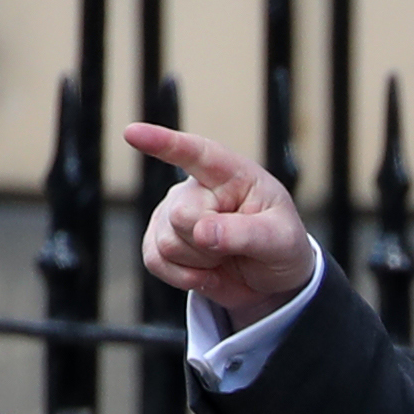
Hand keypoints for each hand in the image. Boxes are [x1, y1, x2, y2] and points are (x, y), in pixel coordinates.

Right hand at [124, 121, 313, 328]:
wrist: (270, 280)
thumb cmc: (280, 245)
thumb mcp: (280, 240)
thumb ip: (246, 233)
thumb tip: (202, 231)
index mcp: (232, 174)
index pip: (197, 154)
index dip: (164, 143)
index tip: (133, 133)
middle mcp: (196, 188)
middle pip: (181, 216)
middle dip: (208, 244)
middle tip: (238, 247)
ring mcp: (172, 213)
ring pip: (167, 243)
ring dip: (200, 262)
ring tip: (224, 256)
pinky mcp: (157, 241)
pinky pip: (155, 261)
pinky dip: (184, 277)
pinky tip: (207, 271)